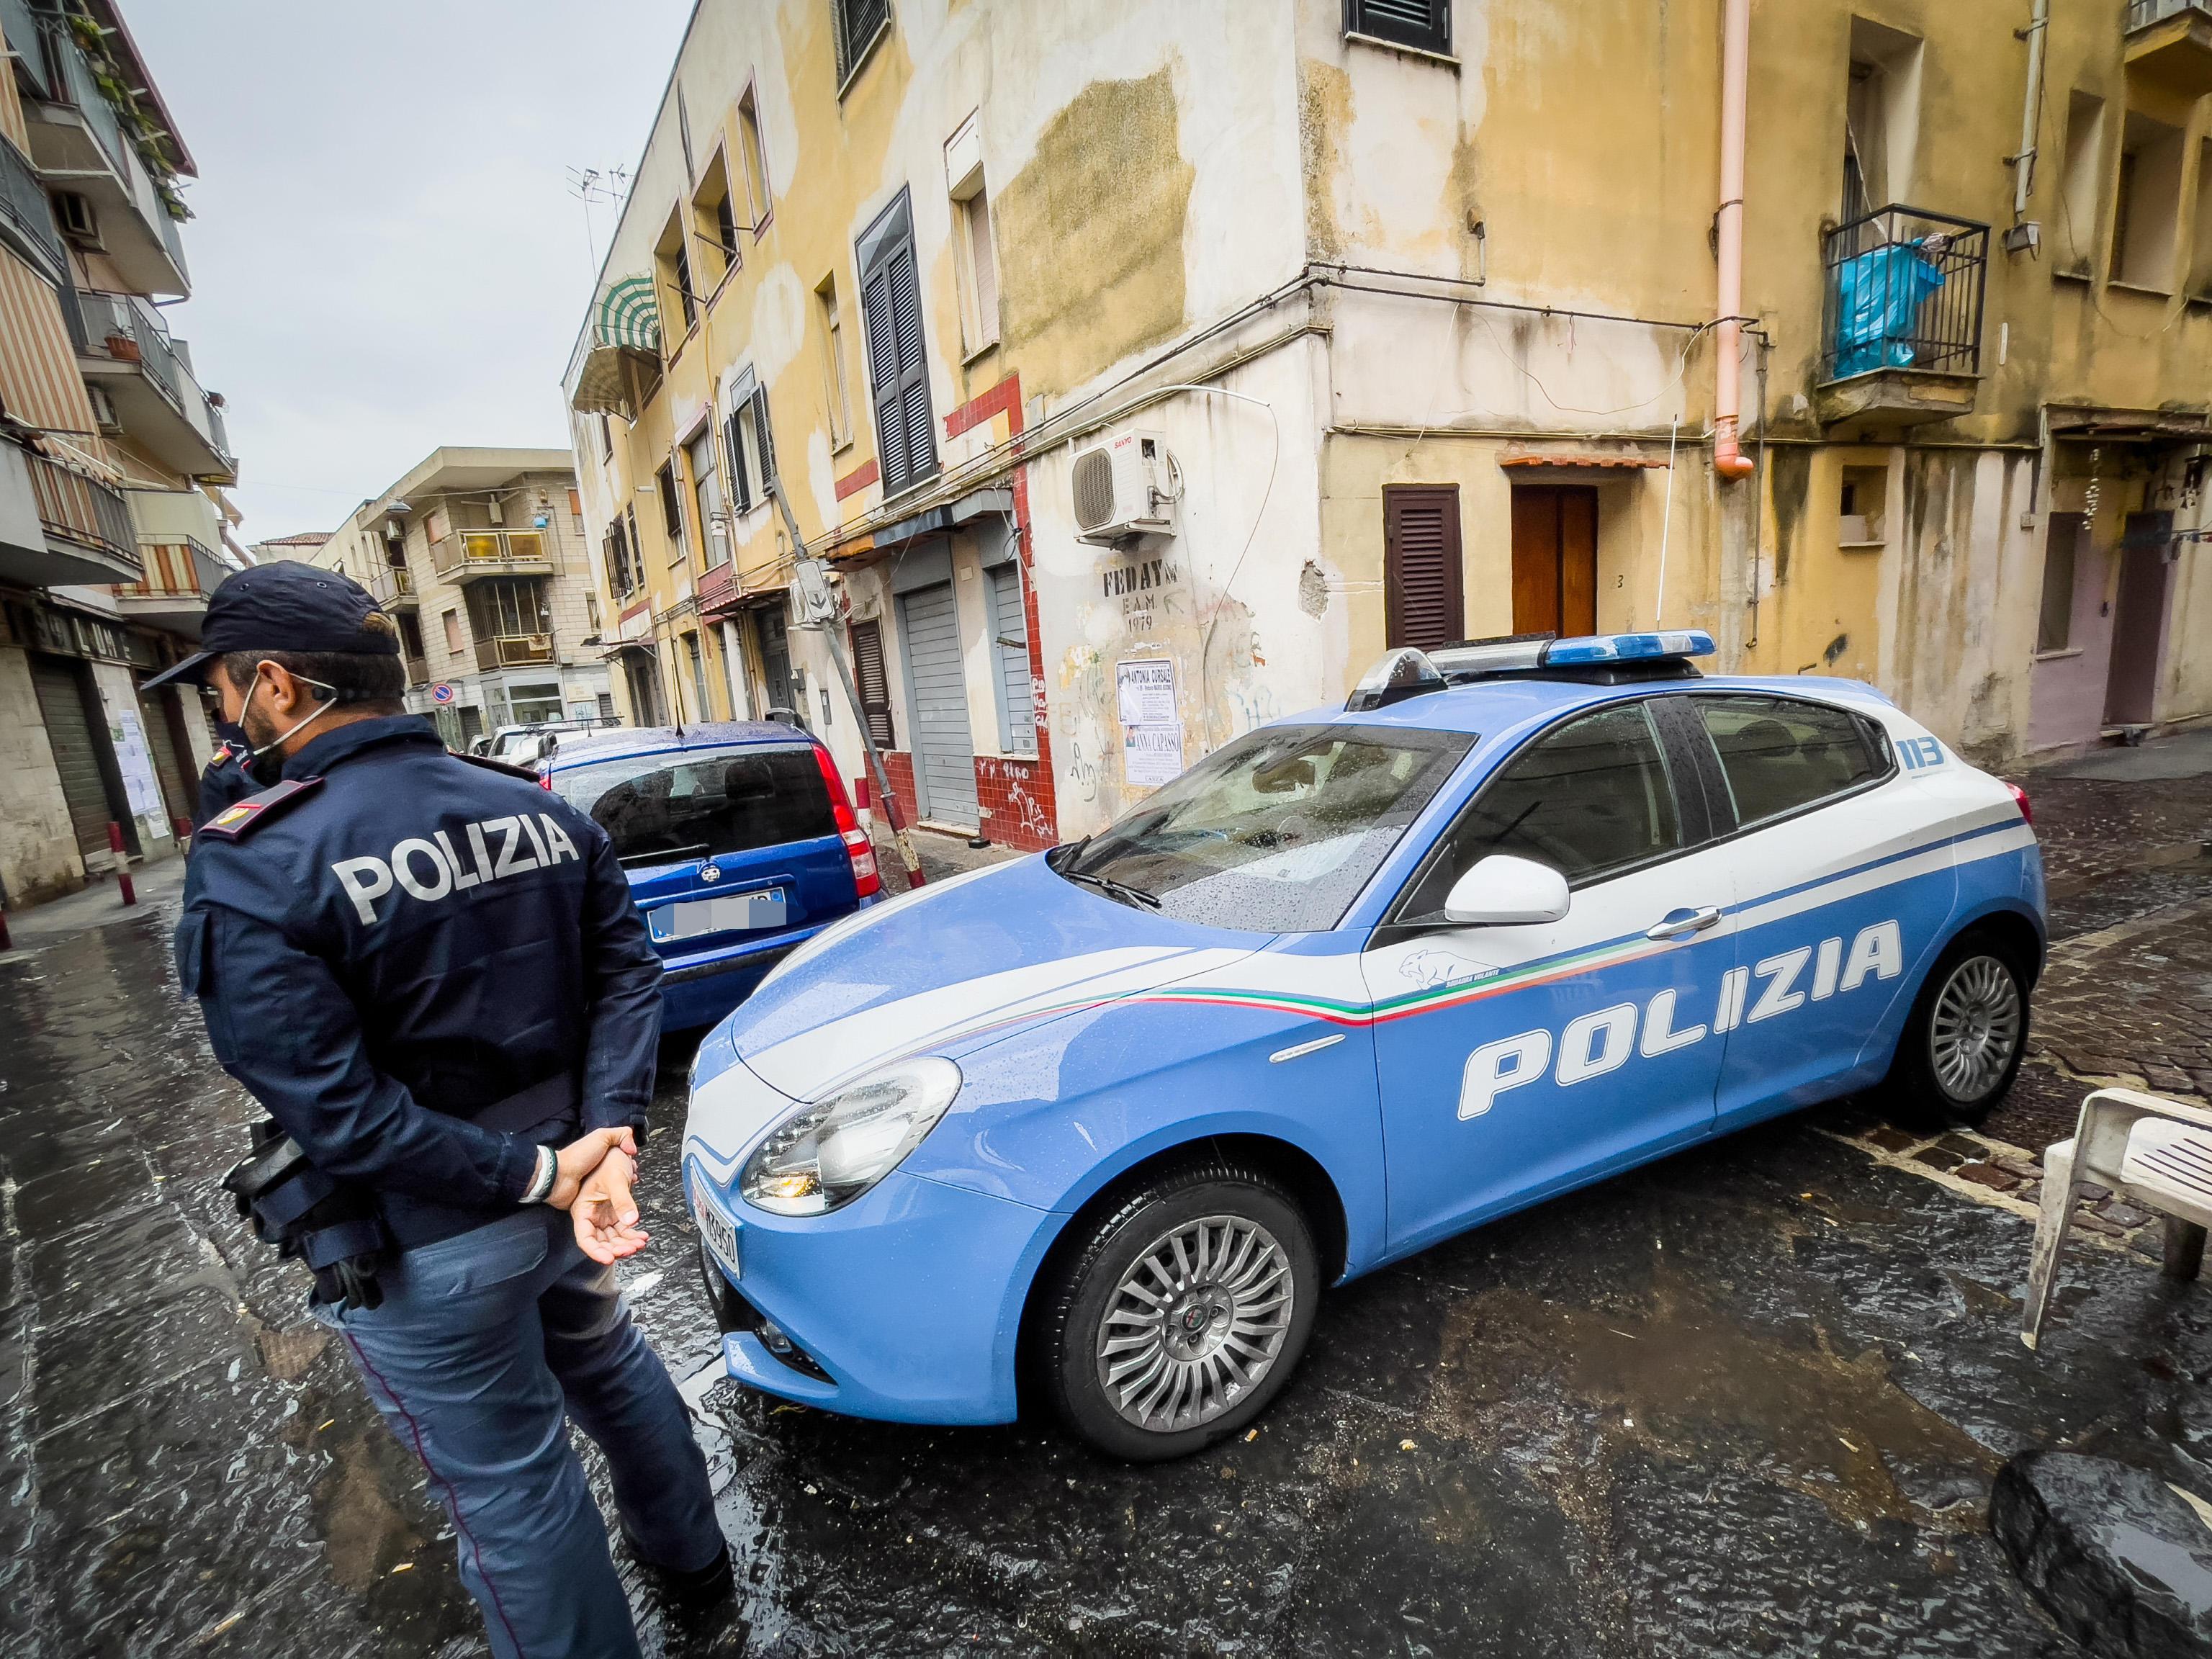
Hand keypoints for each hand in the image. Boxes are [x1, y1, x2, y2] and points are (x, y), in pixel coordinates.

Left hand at [547, 1126, 636, 1209]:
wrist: (560, 1178)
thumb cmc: (577, 1157)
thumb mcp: (601, 1136)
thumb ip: (620, 1135)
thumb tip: (632, 1147)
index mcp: (600, 1153)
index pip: (621, 1156)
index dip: (628, 1160)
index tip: (633, 1164)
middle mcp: (598, 1168)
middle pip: (619, 1172)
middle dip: (627, 1175)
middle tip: (631, 1178)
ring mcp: (593, 1183)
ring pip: (614, 1186)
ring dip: (622, 1189)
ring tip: (627, 1190)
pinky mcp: (590, 1198)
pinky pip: (605, 1199)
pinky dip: (612, 1199)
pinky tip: (618, 1199)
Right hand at [570, 1147, 649, 1264]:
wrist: (614, 1151)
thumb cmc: (606, 1162)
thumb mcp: (615, 1180)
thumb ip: (623, 1201)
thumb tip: (631, 1221)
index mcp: (583, 1210)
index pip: (585, 1238)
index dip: (595, 1251)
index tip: (609, 1258)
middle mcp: (591, 1216)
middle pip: (600, 1241)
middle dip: (616, 1248)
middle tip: (631, 1249)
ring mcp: (603, 1216)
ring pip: (613, 1237)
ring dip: (626, 1243)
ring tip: (640, 1243)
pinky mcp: (614, 1214)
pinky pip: (622, 1230)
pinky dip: (631, 1235)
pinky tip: (642, 1236)